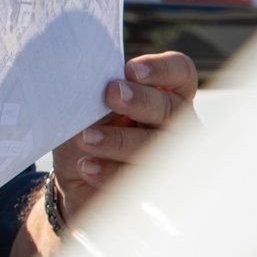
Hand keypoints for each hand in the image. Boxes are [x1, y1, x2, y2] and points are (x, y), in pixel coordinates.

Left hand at [51, 51, 196, 216]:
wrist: (76, 174)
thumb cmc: (86, 128)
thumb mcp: (85, 106)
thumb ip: (96, 92)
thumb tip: (92, 82)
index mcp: (162, 92)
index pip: (179, 72)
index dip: (162, 69)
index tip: (132, 70)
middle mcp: (176, 122)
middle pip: (171, 108)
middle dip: (141, 101)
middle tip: (111, 94)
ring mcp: (173, 156)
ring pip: (158, 147)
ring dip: (120, 140)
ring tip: (86, 138)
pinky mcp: (158, 187)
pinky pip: (142, 180)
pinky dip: (111, 172)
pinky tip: (87, 166)